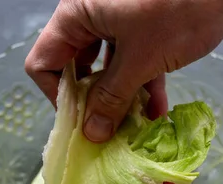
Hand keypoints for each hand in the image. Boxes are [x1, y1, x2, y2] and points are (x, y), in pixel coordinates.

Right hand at [26, 0, 222, 141]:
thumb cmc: (178, 10)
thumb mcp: (140, 59)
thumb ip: (112, 98)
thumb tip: (91, 133)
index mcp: (76, 16)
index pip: (44, 62)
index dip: (58, 96)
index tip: (80, 123)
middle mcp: (90, 17)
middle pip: (76, 67)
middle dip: (93, 102)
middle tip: (106, 131)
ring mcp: (117, 21)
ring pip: (108, 69)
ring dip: (121, 99)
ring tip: (135, 128)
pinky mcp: (142, 27)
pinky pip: (133, 60)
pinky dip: (142, 84)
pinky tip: (157, 111)